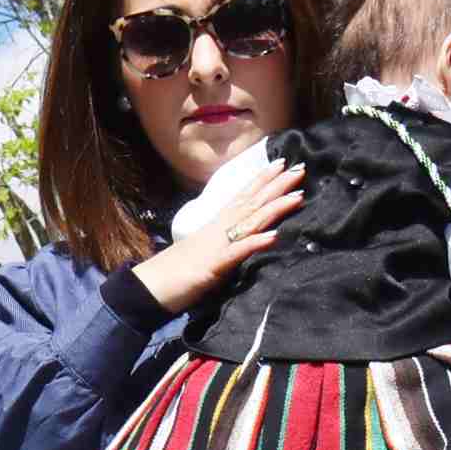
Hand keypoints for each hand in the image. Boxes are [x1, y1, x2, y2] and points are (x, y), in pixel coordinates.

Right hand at [128, 159, 306, 315]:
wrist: (150, 286)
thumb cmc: (177, 270)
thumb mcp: (205, 249)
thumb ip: (224, 239)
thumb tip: (240, 234)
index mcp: (217, 224)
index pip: (243, 196)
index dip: (262, 180)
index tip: (282, 163)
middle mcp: (219, 229)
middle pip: (252, 203)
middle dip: (277, 185)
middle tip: (300, 168)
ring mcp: (218, 245)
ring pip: (250, 221)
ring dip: (275, 207)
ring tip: (298, 195)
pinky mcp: (215, 265)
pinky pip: (238, 252)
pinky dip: (256, 242)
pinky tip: (274, 235)